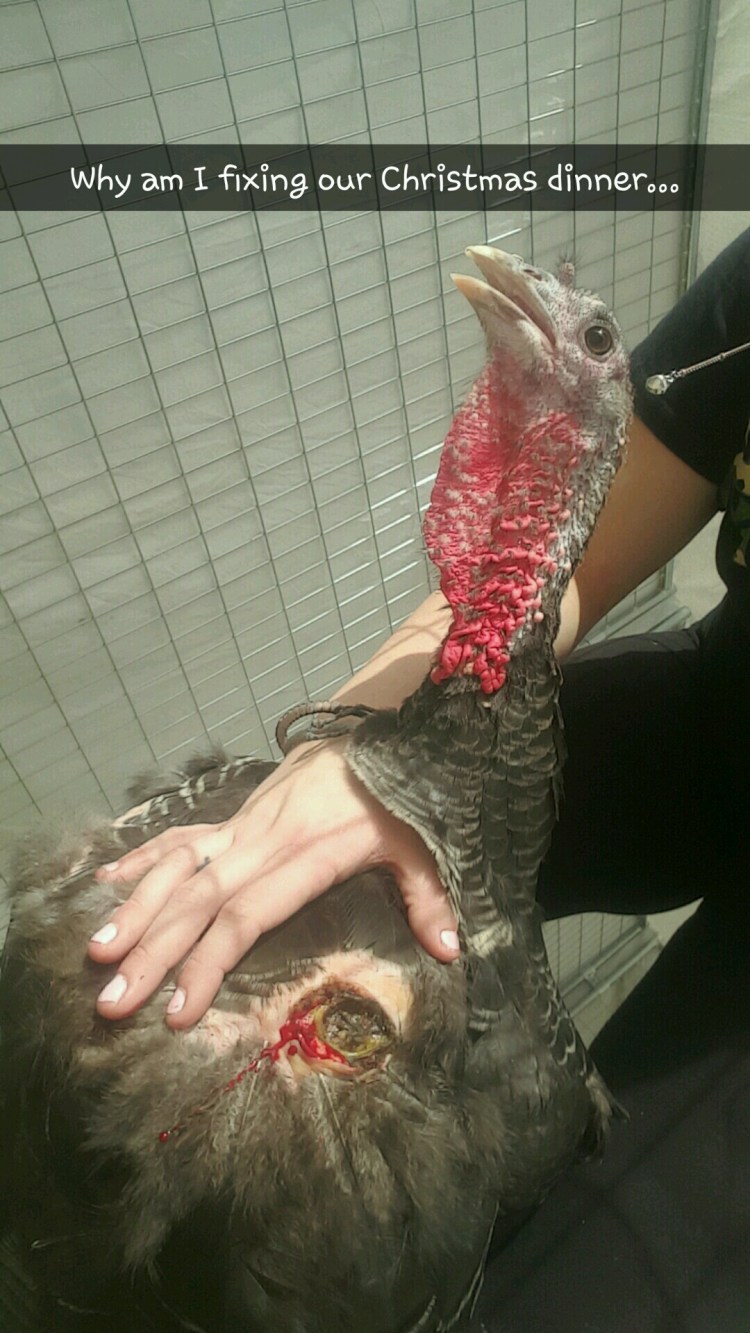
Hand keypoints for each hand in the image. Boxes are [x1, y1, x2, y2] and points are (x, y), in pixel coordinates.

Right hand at [89, 739, 458, 1027]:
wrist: (376, 726)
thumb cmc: (400, 792)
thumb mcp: (422, 842)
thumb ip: (429, 897)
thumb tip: (451, 953)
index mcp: (306, 855)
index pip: (246, 915)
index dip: (209, 962)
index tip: (178, 1010)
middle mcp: (262, 840)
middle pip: (196, 901)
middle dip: (151, 952)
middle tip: (111, 1002)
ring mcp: (243, 825)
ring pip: (177, 868)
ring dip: (135, 910)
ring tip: (96, 952)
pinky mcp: (236, 815)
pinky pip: (180, 837)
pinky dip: (140, 859)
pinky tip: (103, 886)